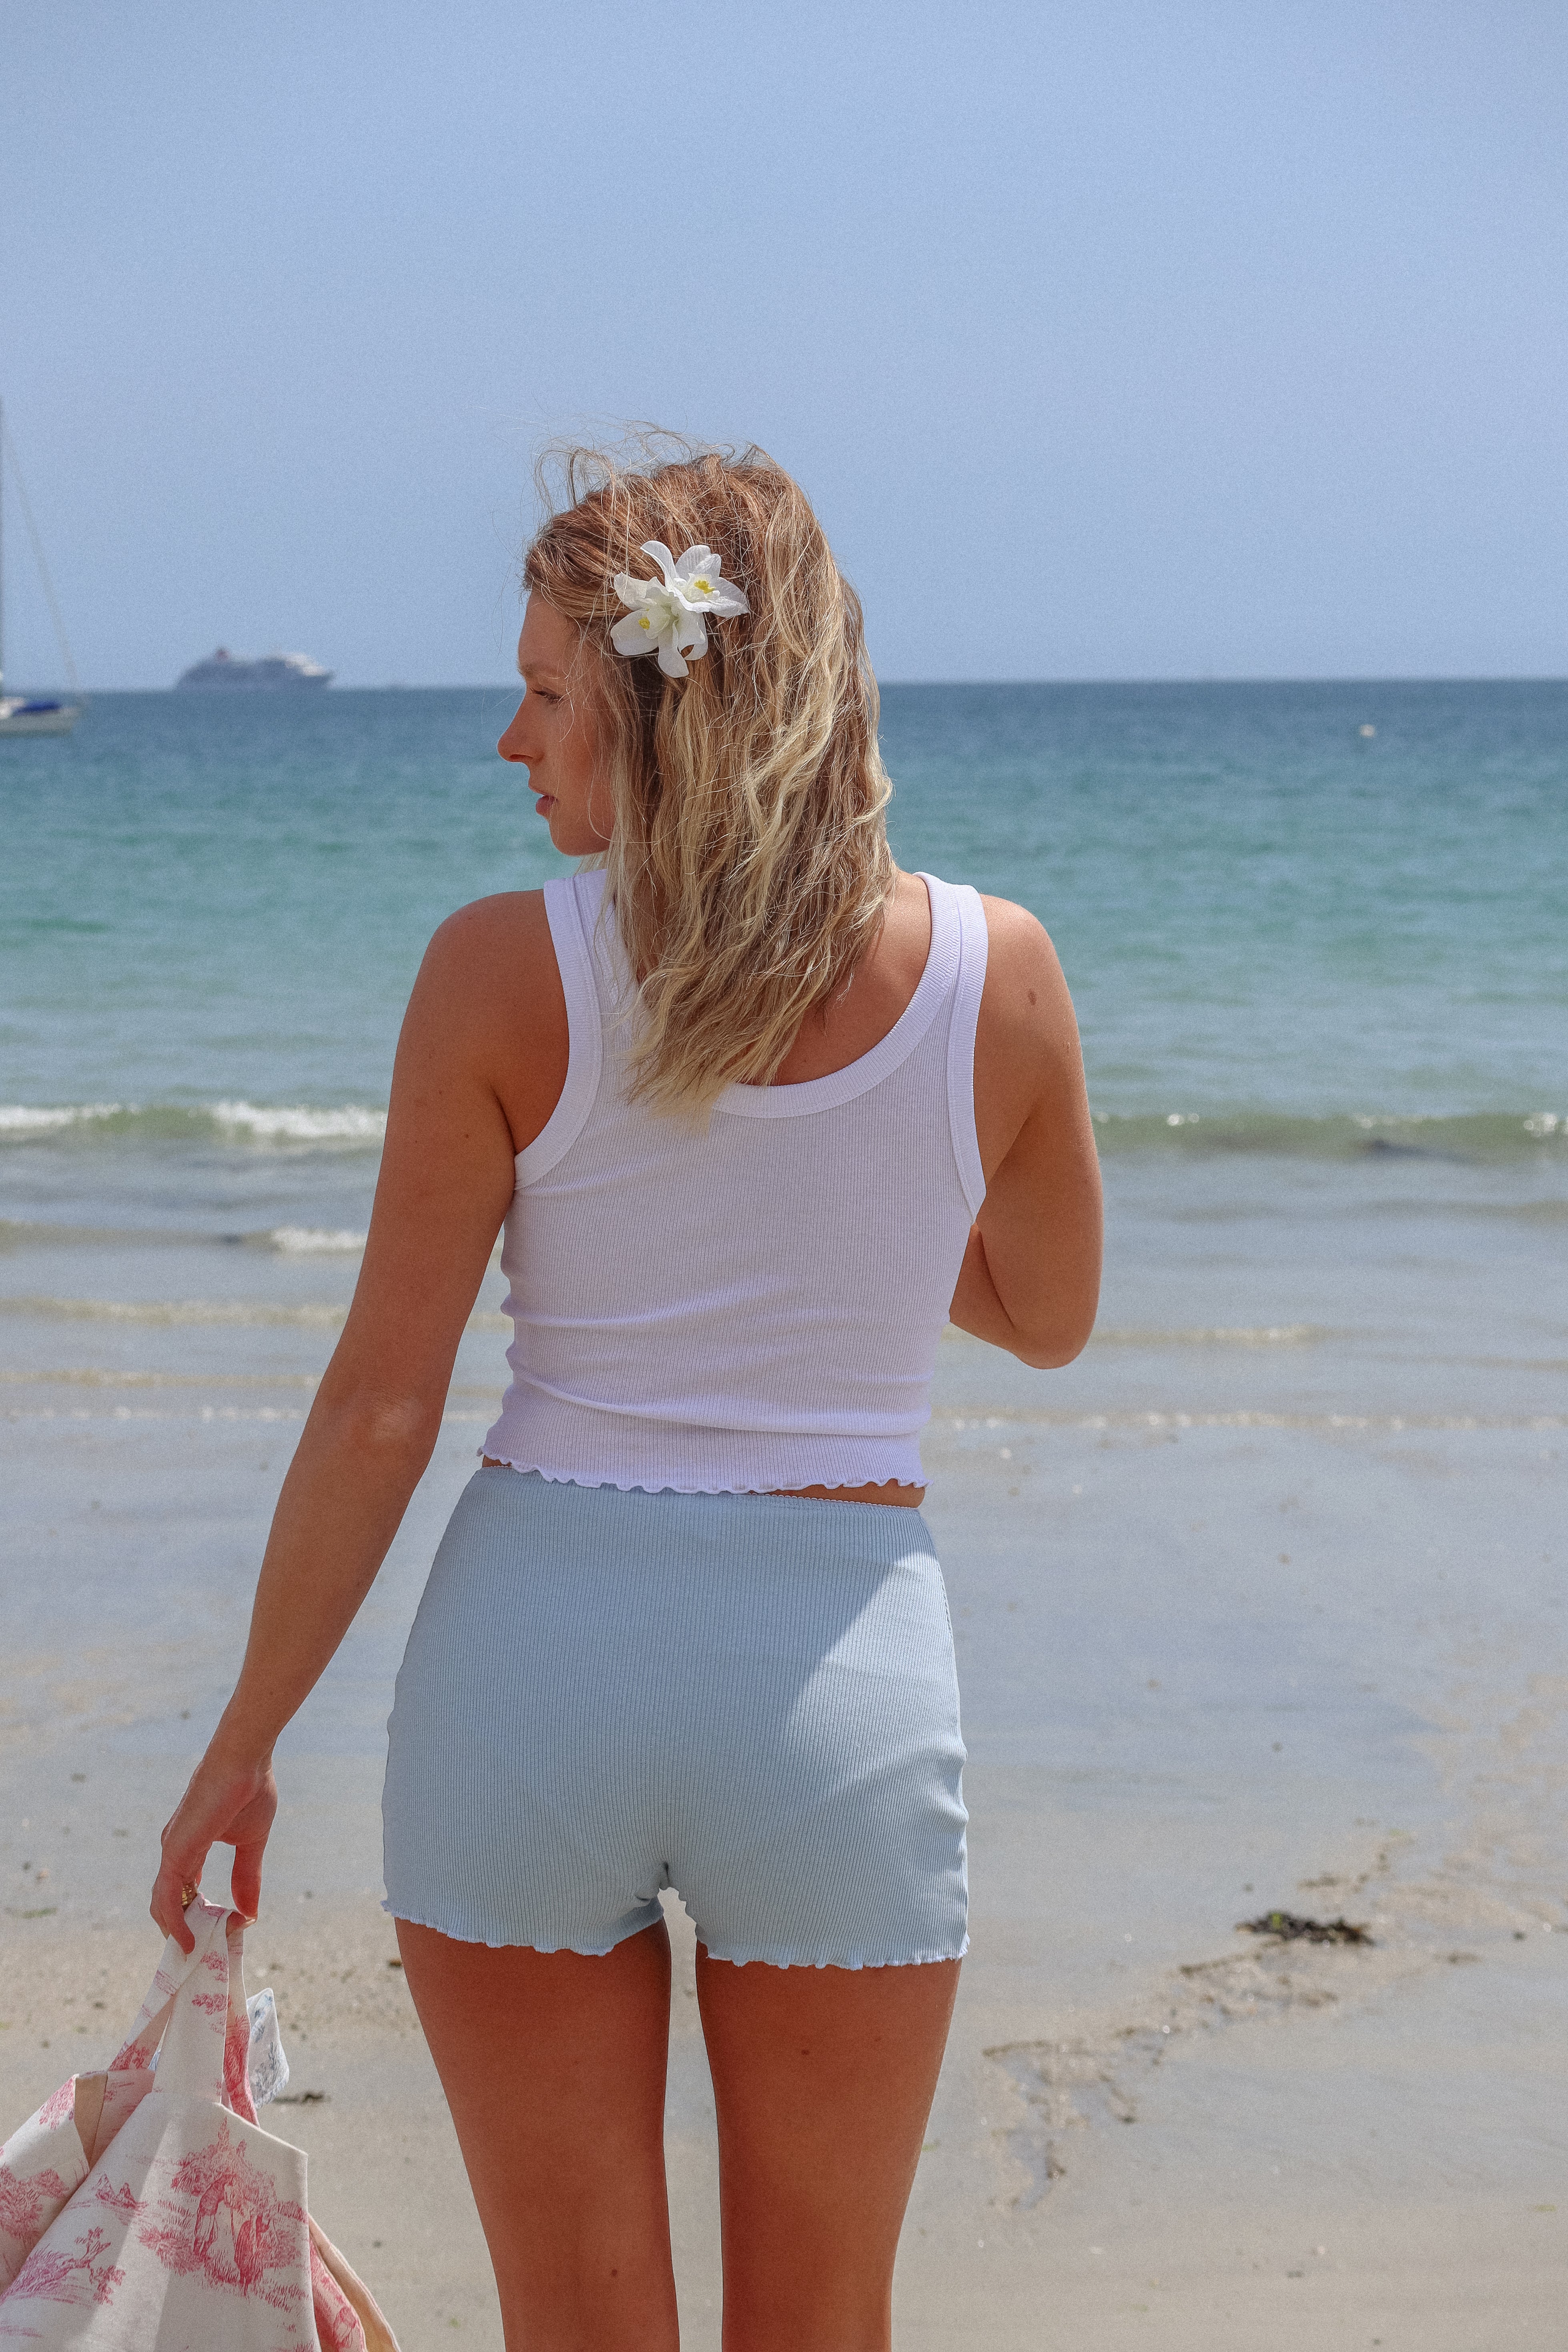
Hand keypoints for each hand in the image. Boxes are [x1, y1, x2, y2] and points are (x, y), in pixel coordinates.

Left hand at [151, 1743, 277, 1951]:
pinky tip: (188, 1940)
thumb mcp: (251, 1844)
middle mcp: (175, 1851)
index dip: (197, 1916)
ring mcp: (172, 1852)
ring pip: (162, 1905)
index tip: (225, 1931)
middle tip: (204, 1953)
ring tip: (197, 1953)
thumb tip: (251, 1913)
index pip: (184, 1891)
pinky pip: (166, 1898)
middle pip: (168, 1903)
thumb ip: (247, 1877)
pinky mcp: (175, 1852)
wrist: (244, 1760)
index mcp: (190, 1847)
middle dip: (184, 1930)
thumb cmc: (249, 1791)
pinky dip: (175, 1923)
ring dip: (179, 1932)